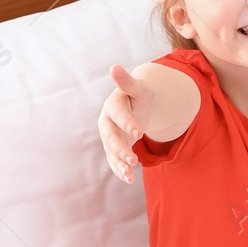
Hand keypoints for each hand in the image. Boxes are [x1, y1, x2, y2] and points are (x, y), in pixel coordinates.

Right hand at [99, 64, 153, 183]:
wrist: (137, 105)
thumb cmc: (139, 95)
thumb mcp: (138, 88)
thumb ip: (127, 81)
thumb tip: (114, 67)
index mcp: (112, 106)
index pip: (118, 115)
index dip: (127, 123)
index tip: (140, 133)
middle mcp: (107, 122)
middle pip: (110, 137)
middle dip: (121, 149)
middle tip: (134, 160)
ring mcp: (109, 136)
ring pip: (111, 152)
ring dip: (120, 164)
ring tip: (131, 176)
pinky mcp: (113, 147)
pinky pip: (114, 160)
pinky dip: (120, 170)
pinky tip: (129, 179)